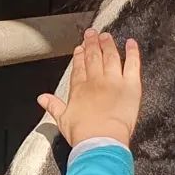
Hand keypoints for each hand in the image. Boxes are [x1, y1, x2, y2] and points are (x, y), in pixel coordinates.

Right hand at [38, 29, 141, 148]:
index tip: (79, 48)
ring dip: (108, 44)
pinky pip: (132, 63)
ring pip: (111, 56)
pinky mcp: (131, 85)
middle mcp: (96, 81)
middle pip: (93, 57)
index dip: (79, 56)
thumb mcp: (62, 120)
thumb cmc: (83, 134)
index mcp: (79, 89)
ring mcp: (113, 81)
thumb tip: (42, 98)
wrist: (101, 140)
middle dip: (92, 43)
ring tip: (106, 36)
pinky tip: (131, 43)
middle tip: (91, 34)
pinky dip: (132, 52)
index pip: (79, 67)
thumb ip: (53, 106)